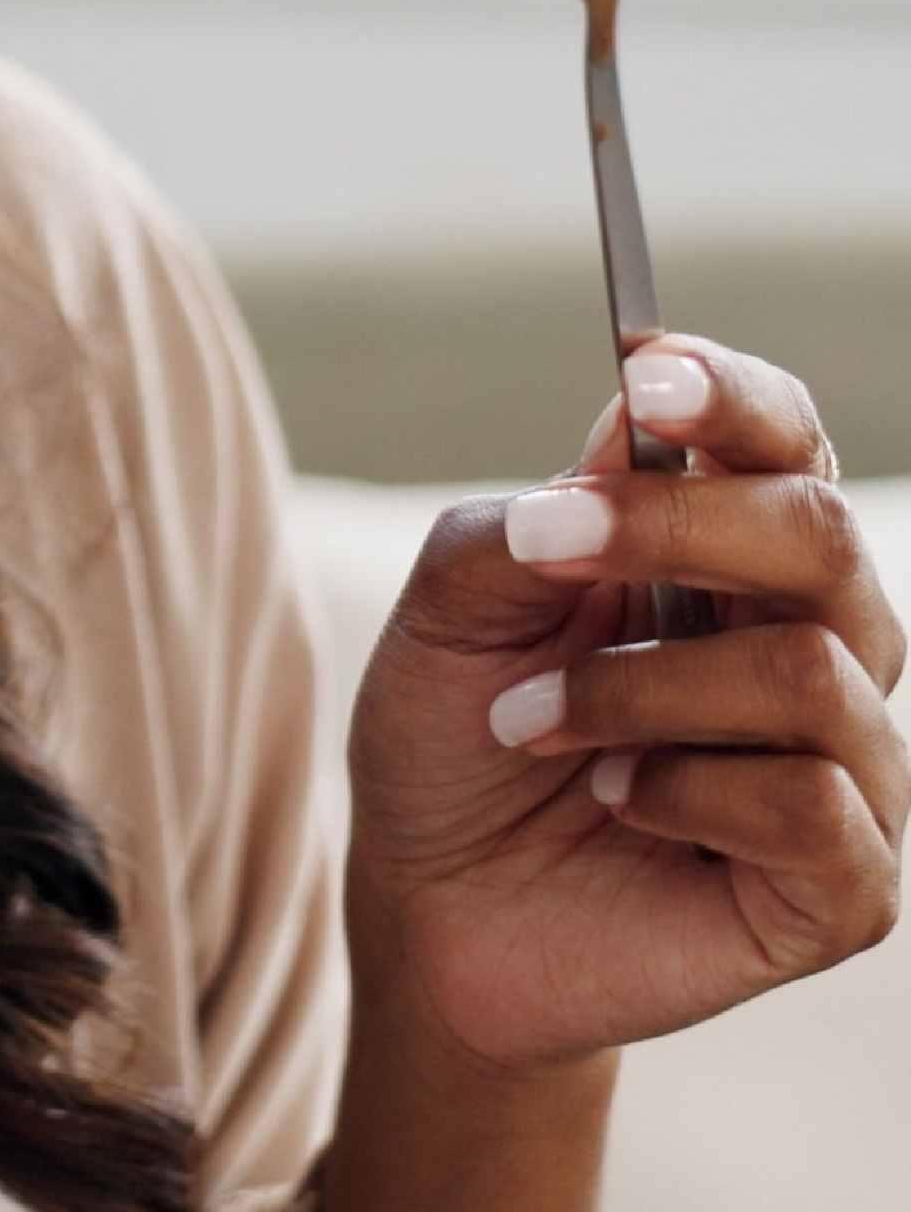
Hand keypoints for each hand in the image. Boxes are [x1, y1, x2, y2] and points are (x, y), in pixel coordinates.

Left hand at [344, 335, 909, 1077]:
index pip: (782, 442)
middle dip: (668, 527)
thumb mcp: (449, 610)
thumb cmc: (455, 733)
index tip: (647, 372)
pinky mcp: (844, 882)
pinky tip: (619, 803)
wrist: (430, 903)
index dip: (732, 396)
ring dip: (635, 689)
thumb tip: (628, 427)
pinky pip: (811, 805)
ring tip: (532, 724)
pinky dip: (683, 792)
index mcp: (725, 552)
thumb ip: (530, 521)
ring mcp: (843, 761)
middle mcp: (810, 638)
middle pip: (816, 533)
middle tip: (541, 543)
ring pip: (805, 670)